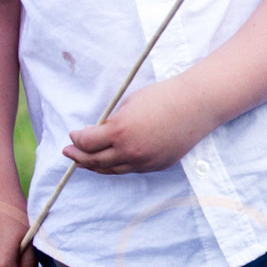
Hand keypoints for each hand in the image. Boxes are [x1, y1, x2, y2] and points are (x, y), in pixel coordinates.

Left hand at [63, 79, 215, 174]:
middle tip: (69, 153)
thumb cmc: (163, 97)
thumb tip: (98, 134)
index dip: (76, 139)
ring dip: (96, 166)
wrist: (197, 105)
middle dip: (78, 156)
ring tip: (85, 162)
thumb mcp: (128, 104)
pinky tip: (111, 161)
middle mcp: (130, 150)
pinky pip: (131, 169)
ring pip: (112, 170)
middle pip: (95, 161)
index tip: (74, 134)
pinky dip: (118, 165)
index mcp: (120, 131)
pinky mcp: (157, 165)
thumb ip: (112, 122)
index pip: (86, 142)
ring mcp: (145, 161)